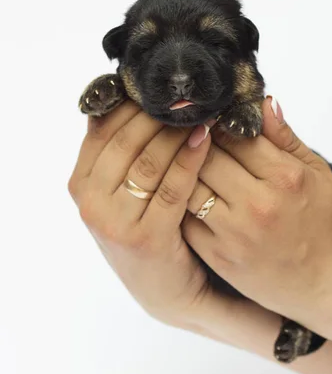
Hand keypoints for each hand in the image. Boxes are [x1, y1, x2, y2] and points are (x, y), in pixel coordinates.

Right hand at [68, 101, 217, 326]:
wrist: (164, 288)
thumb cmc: (148, 228)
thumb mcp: (124, 191)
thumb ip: (124, 150)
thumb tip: (137, 93)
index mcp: (82, 180)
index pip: (104, 125)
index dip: (136, 101)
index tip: (165, 85)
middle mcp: (90, 200)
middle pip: (126, 139)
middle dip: (160, 113)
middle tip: (190, 93)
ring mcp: (113, 221)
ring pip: (149, 160)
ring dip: (178, 131)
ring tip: (204, 111)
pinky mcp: (144, 237)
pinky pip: (172, 187)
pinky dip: (191, 159)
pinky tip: (207, 140)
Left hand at [183, 97, 331, 321]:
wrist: (328, 282)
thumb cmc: (325, 222)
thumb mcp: (317, 173)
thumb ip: (286, 138)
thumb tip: (262, 102)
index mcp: (284, 178)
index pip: (235, 135)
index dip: (219, 122)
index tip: (210, 117)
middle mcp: (257, 204)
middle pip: (207, 157)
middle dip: (196, 142)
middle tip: (187, 133)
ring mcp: (235, 233)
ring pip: (189, 186)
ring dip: (183, 170)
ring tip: (181, 160)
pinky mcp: (219, 256)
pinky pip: (185, 219)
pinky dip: (180, 202)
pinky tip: (181, 193)